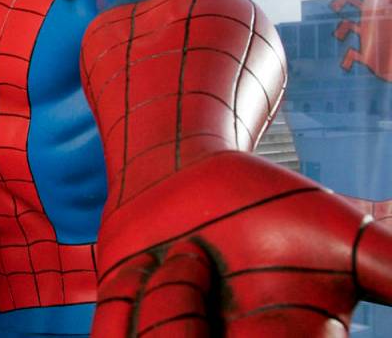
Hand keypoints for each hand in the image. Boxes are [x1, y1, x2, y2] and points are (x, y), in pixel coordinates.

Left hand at [92, 152, 391, 335]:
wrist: (183, 170)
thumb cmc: (267, 202)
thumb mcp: (338, 232)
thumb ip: (391, 263)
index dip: (269, 335)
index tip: (259, 308)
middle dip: (186, 311)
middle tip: (194, 254)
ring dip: (163, 300)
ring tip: (179, 254)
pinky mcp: (130, 332)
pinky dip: (125, 299)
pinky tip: (140, 265)